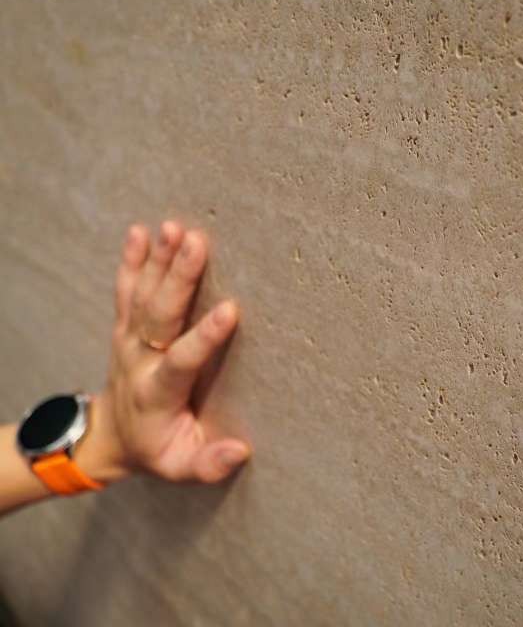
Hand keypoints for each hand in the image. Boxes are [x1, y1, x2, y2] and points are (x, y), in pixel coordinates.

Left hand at [80, 221, 250, 484]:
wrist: (110, 437)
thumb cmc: (157, 450)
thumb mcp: (180, 467)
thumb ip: (208, 464)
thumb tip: (239, 450)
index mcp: (158, 393)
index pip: (182, 360)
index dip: (205, 336)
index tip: (230, 309)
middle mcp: (139, 360)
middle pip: (159, 314)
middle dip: (178, 278)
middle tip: (198, 243)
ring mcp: (128, 340)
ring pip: (142, 295)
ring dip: (158, 260)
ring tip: (175, 228)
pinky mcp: (124, 327)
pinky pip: (125, 290)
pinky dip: (131, 261)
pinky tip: (141, 232)